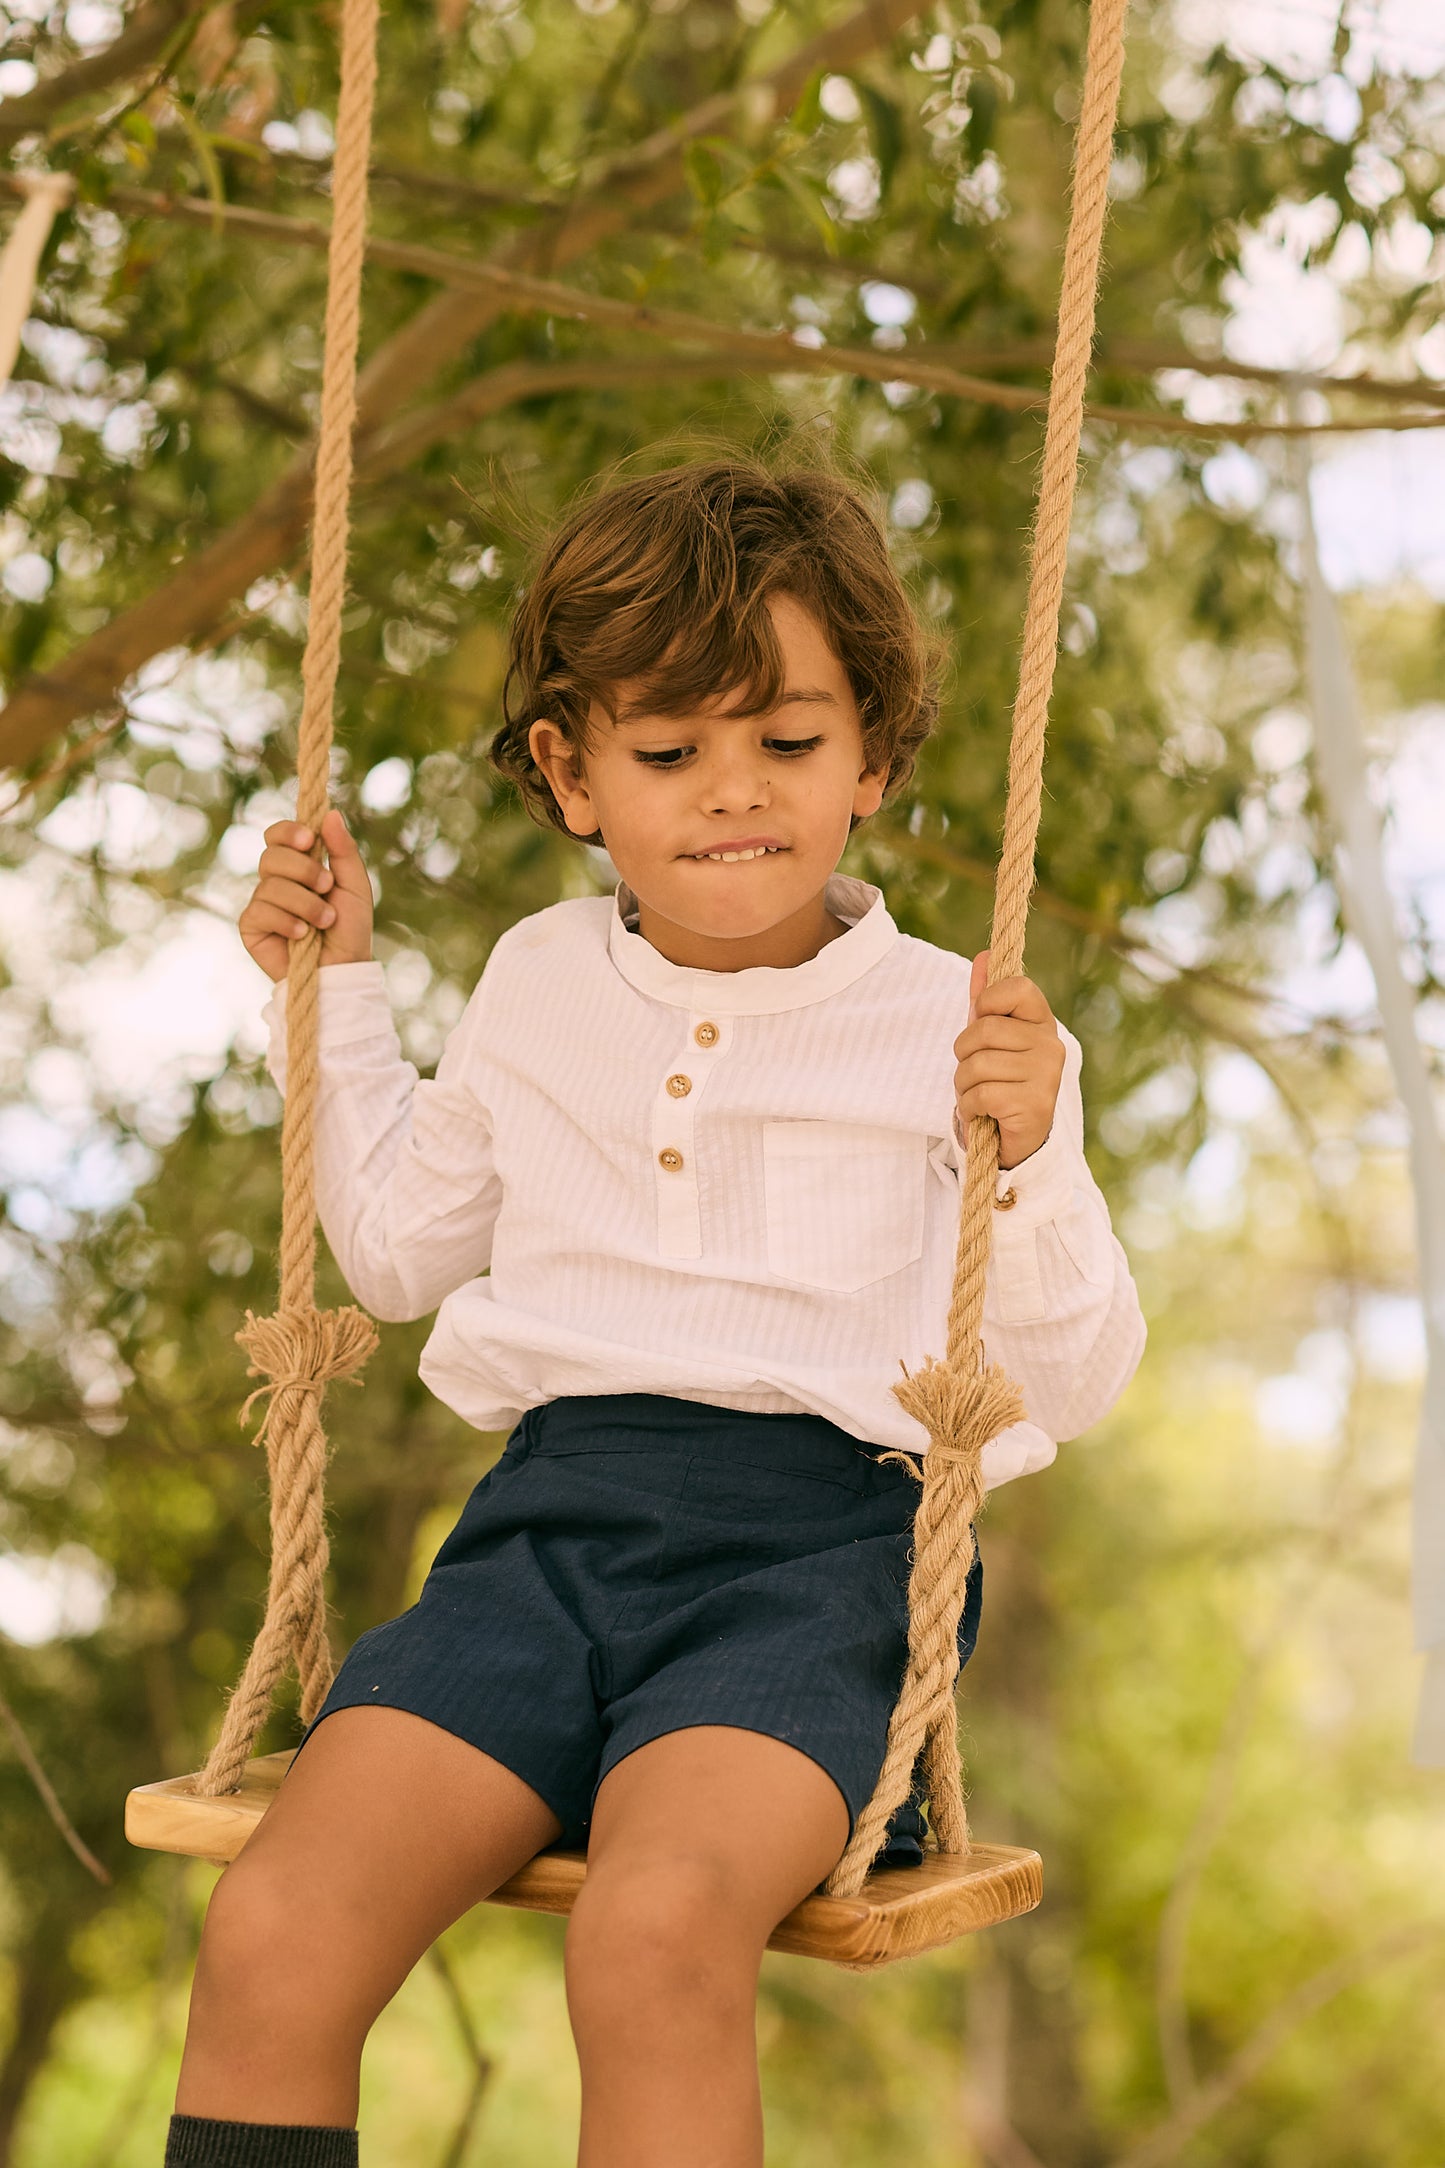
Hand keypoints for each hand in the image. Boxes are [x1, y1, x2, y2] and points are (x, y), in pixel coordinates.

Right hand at [238, 809, 373, 983]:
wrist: (342, 970)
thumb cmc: (350, 930)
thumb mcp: (355, 886)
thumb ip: (344, 850)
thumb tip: (331, 814)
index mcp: (298, 865)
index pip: (277, 835)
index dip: (288, 832)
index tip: (309, 840)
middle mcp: (275, 880)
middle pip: (271, 856)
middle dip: (304, 870)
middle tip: (327, 888)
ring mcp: (261, 903)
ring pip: (270, 885)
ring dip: (305, 903)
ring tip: (324, 921)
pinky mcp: (251, 927)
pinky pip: (261, 911)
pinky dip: (287, 922)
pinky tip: (302, 936)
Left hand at [953, 951, 1064, 1170]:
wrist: (1020, 1138)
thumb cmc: (1002, 1080)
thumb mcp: (992, 1038)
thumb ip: (987, 1000)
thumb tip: (983, 956)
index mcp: (1042, 1022)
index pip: (1017, 987)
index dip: (987, 1001)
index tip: (980, 1019)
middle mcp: (1051, 1045)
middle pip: (984, 1030)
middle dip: (963, 1053)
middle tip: (973, 1071)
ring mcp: (1046, 1075)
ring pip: (977, 1065)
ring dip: (963, 1085)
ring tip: (978, 1095)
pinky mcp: (1034, 1105)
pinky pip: (980, 1095)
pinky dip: (969, 1107)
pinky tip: (983, 1113)